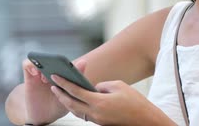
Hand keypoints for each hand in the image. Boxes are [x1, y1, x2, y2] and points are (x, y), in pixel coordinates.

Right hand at [23, 59, 87, 123]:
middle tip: (55, 73)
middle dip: (52, 62)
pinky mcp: (29, 78)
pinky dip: (30, 66)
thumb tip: (83, 62)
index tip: (67, 68)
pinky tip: (35, 73)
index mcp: (61, 74)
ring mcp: (39, 74)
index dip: (64, 61)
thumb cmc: (58, 105)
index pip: (62, 60)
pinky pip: (27, 65)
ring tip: (45, 78)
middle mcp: (50, 72)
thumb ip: (76, 79)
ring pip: (37, 59)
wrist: (45, 117)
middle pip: (50, 59)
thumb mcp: (69, 95)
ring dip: (41, 65)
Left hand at [51, 76, 172, 124]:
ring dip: (67, 102)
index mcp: (99, 102)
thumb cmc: (135, 102)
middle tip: (53, 86)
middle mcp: (95, 113)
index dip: (63, 83)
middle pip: (71, 104)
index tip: (55, 77)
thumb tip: (94, 88)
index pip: (75, 91)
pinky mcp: (101, 123)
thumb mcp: (119, 86)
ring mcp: (98, 120)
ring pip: (77, 111)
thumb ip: (102, 85)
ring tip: (61, 93)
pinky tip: (76, 101)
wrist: (146, 121)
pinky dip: (77, 108)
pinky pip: (85, 115)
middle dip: (60, 95)